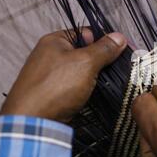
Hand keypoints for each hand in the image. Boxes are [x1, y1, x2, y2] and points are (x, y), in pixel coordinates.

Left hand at [0, 29, 126, 122]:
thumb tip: (119, 37)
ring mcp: (52, 76)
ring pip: (83, 72)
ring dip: (96, 78)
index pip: (86, 33)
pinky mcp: (55, 94)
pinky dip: (87, 90)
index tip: (121, 50)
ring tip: (109, 83)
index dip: (104, 41)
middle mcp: (52, 56)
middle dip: (102, 61)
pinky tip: (97, 95)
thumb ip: (104, 49)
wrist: (34, 122)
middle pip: (86, 53)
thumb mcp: (86, 62)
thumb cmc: (56, 87)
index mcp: (55, 41)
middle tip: (118, 69)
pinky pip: (77, 87)